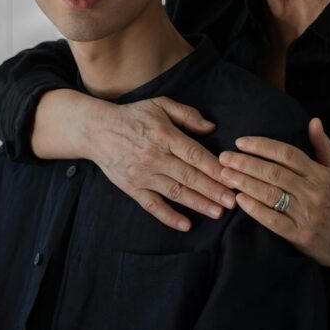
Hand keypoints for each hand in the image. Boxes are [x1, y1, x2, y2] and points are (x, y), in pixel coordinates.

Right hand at [83, 97, 235, 231]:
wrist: (96, 130)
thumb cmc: (133, 115)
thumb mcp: (161, 104)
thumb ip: (187, 115)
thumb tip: (212, 128)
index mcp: (165, 135)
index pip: (195, 154)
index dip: (215, 168)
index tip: (232, 177)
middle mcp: (155, 157)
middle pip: (188, 176)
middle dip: (213, 190)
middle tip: (232, 201)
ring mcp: (143, 174)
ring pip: (175, 192)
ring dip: (198, 203)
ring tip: (218, 212)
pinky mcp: (132, 187)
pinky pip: (152, 205)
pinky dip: (168, 216)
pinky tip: (185, 225)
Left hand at [219, 118, 329, 275]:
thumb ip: (324, 146)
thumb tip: (313, 121)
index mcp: (321, 174)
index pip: (288, 154)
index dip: (263, 146)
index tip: (241, 142)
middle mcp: (314, 192)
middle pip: (275, 173)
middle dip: (246, 163)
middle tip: (224, 157)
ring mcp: (307, 215)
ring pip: (271, 195)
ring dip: (245, 183)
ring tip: (225, 175)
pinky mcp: (300, 235)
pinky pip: (273, 221)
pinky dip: (255, 209)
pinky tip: (240, 200)